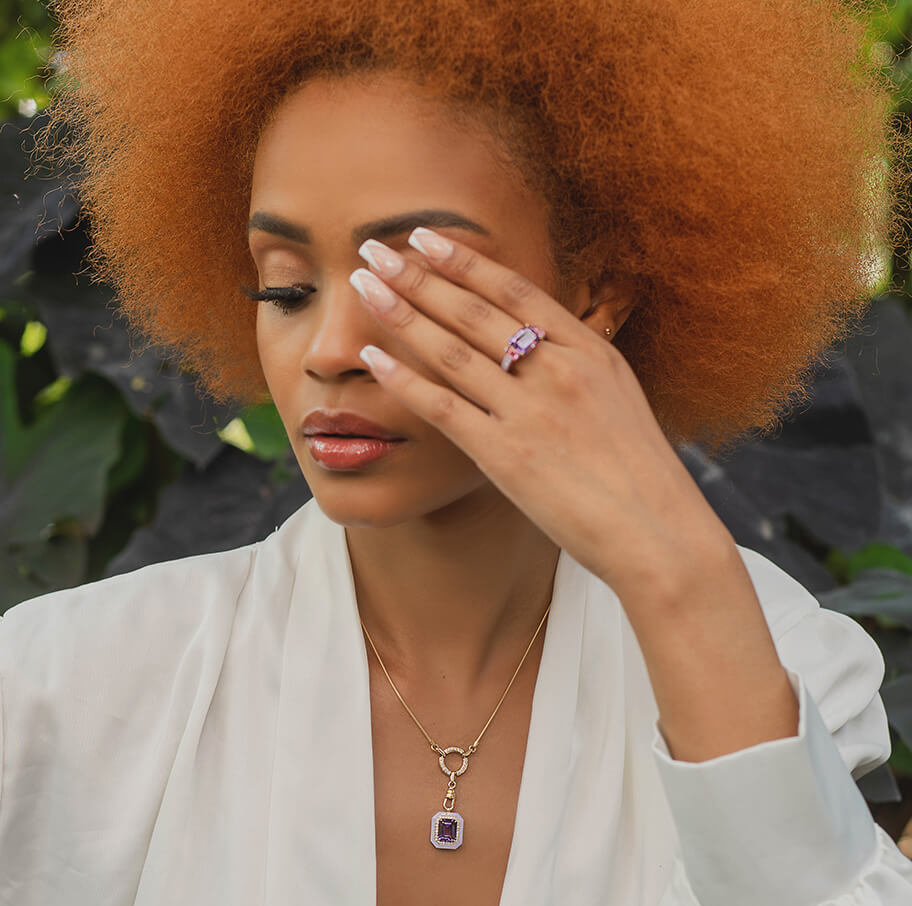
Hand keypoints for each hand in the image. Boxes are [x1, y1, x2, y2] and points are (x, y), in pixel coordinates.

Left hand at [351, 227, 734, 605]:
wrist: (658, 532)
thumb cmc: (640, 470)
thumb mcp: (618, 394)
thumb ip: (574, 360)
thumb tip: (533, 335)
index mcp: (589, 349)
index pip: (514, 289)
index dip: (463, 260)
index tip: (424, 237)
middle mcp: (559, 370)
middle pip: (473, 311)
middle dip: (417, 276)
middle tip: (373, 251)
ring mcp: (532, 412)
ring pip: (451, 350)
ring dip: (401, 314)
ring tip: (363, 288)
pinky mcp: (508, 456)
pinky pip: (444, 407)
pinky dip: (405, 379)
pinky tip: (373, 357)